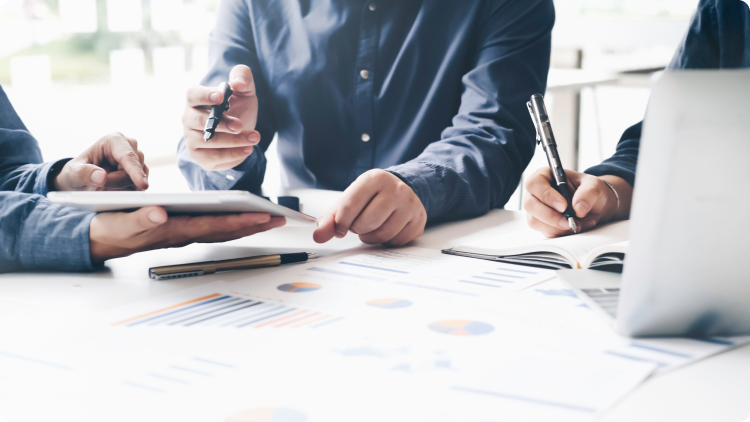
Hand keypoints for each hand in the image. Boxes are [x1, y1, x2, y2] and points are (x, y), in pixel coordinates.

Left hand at [54, 132, 148, 190]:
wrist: (81, 181)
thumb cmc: (76, 174)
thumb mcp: (72, 174)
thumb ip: (83, 174)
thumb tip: (102, 177)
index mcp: (113, 140)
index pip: (128, 157)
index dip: (135, 171)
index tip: (142, 185)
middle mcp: (129, 146)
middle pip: (134, 170)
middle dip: (118, 182)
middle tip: (101, 184)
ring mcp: (137, 159)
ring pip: (139, 180)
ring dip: (122, 187)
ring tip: (106, 185)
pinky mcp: (141, 172)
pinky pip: (140, 186)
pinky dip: (128, 191)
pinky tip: (115, 188)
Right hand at [89, 207, 285, 263]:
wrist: (100, 238)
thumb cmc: (111, 229)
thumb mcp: (121, 223)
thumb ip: (140, 218)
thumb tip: (160, 213)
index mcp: (174, 231)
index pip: (214, 226)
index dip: (239, 220)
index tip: (262, 215)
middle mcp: (184, 233)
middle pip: (226, 229)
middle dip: (254, 223)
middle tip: (279, 217)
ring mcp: (185, 232)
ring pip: (222, 228)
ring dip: (247, 223)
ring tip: (270, 216)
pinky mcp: (182, 227)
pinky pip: (214, 225)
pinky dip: (232, 221)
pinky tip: (245, 215)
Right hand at [183, 65, 260, 170]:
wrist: (241, 135)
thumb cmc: (237, 109)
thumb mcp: (245, 92)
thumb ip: (243, 78)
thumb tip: (238, 83)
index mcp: (196, 99)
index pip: (193, 95)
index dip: (205, 95)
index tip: (220, 97)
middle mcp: (189, 119)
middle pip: (198, 121)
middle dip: (221, 124)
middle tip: (240, 125)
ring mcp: (191, 139)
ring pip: (208, 141)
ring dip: (233, 141)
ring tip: (254, 138)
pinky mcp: (199, 156)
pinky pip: (213, 157)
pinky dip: (232, 154)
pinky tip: (248, 149)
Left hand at [313, 170, 426, 245]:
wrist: (400, 189)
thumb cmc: (371, 197)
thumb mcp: (348, 201)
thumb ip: (330, 219)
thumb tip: (318, 236)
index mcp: (374, 179)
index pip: (350, 207)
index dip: (341, 223)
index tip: (341, 226)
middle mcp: (395, 189)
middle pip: (367, 223)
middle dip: (358, 229)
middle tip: (360, 223)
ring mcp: (410, 204)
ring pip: (383, 235)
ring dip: (371, 237)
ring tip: (372, 227)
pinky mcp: (419, 220)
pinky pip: (397, 241)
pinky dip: (387, 241)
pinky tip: (387, 229)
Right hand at [523, 167, 631, 237]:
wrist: (595, 206)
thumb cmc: (590, 191)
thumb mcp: (595, 186)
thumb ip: (589, 193)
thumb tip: (578, 208)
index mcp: (545, 176)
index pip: (534, 183)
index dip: (546, 195)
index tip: (563, 206)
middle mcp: (536, 193)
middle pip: (530, 205)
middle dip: (550, 216)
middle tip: (569, 222)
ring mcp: (537, 209)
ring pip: (535, 221)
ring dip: (557, 227)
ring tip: (578, 224)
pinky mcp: (542, 224)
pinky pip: (545, 231)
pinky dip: (562, 233)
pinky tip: (577, 226)